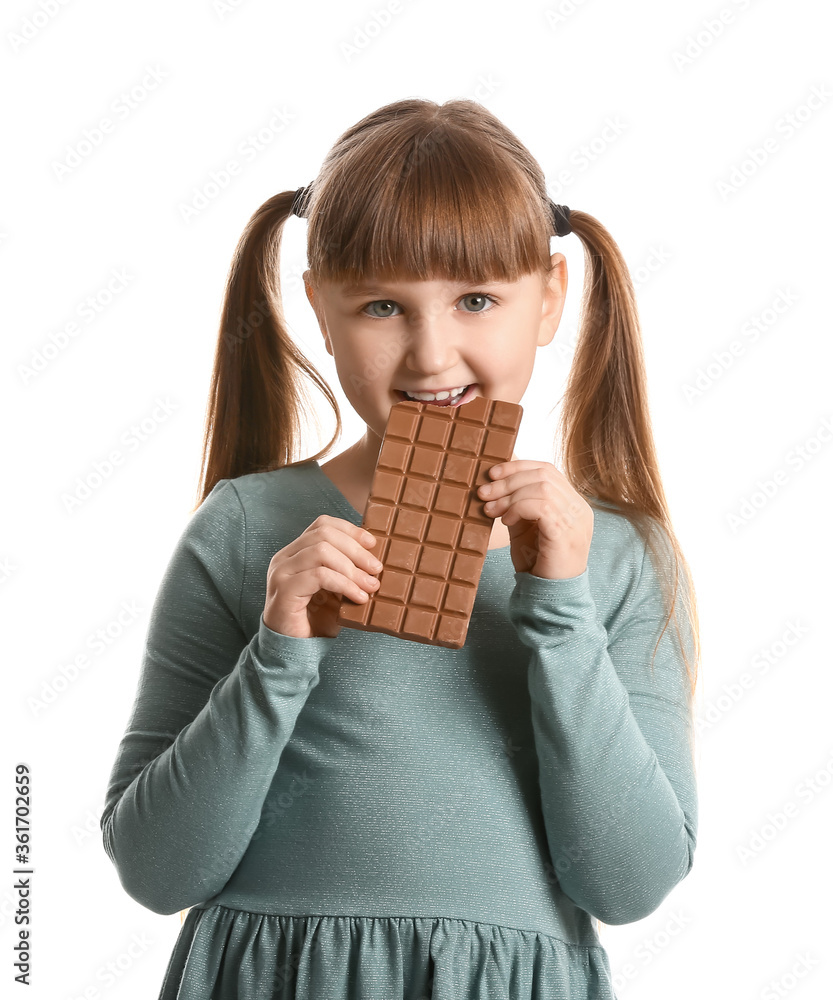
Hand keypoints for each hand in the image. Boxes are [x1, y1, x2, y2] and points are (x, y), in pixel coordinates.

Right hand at [263, 515, 382, 637]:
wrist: (291, 650)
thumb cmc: (314, 620)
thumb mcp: (335, 590)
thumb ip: (346, 571)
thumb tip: (376, 560)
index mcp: (295, 552)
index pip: (322, 525)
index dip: (350, 530)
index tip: (372, 543)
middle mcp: (284, 557)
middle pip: (324, 535)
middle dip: (356, 550)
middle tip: (376, 569)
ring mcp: (282, 572)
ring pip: (322, 551)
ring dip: (352, 569)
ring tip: (370, 586)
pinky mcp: (285, 590)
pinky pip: (320, 575)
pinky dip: (344, 584)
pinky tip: (358, 597)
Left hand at [477, 460, 593, 579]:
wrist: (551, 597)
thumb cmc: (538, 563)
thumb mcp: (525, 528)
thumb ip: (518, 506)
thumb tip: (495, 484)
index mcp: (572, 503)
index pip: (547, 470)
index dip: (517, 467)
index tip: (492, 474)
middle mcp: (579, 508)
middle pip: (543, 475)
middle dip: (508, 480)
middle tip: (483, 492)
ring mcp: (576, 520)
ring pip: (542, 487)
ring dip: (509, 495)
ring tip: (490, 509)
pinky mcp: (566, 534)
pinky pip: (542, 506)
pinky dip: (519, 508)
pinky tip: (505, 521)